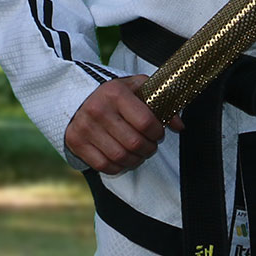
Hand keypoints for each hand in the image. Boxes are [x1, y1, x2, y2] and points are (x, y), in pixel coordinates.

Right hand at [65, 75, 183, 174]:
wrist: (77, 98)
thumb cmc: (113, 95)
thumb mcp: (137, 88)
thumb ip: (160, 101)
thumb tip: (179, 126)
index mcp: (115, 93)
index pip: (145, 121)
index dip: (157, 132)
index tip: (158, 133)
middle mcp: (98, 109)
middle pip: (134, 143)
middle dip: (149, 148)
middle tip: (150, 145)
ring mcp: (85, 127)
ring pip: (120, 157)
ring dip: (136, 159)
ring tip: (139, 153)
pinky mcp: (76, 142)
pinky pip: (104, 165)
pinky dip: (118, 167)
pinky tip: (123, 158)